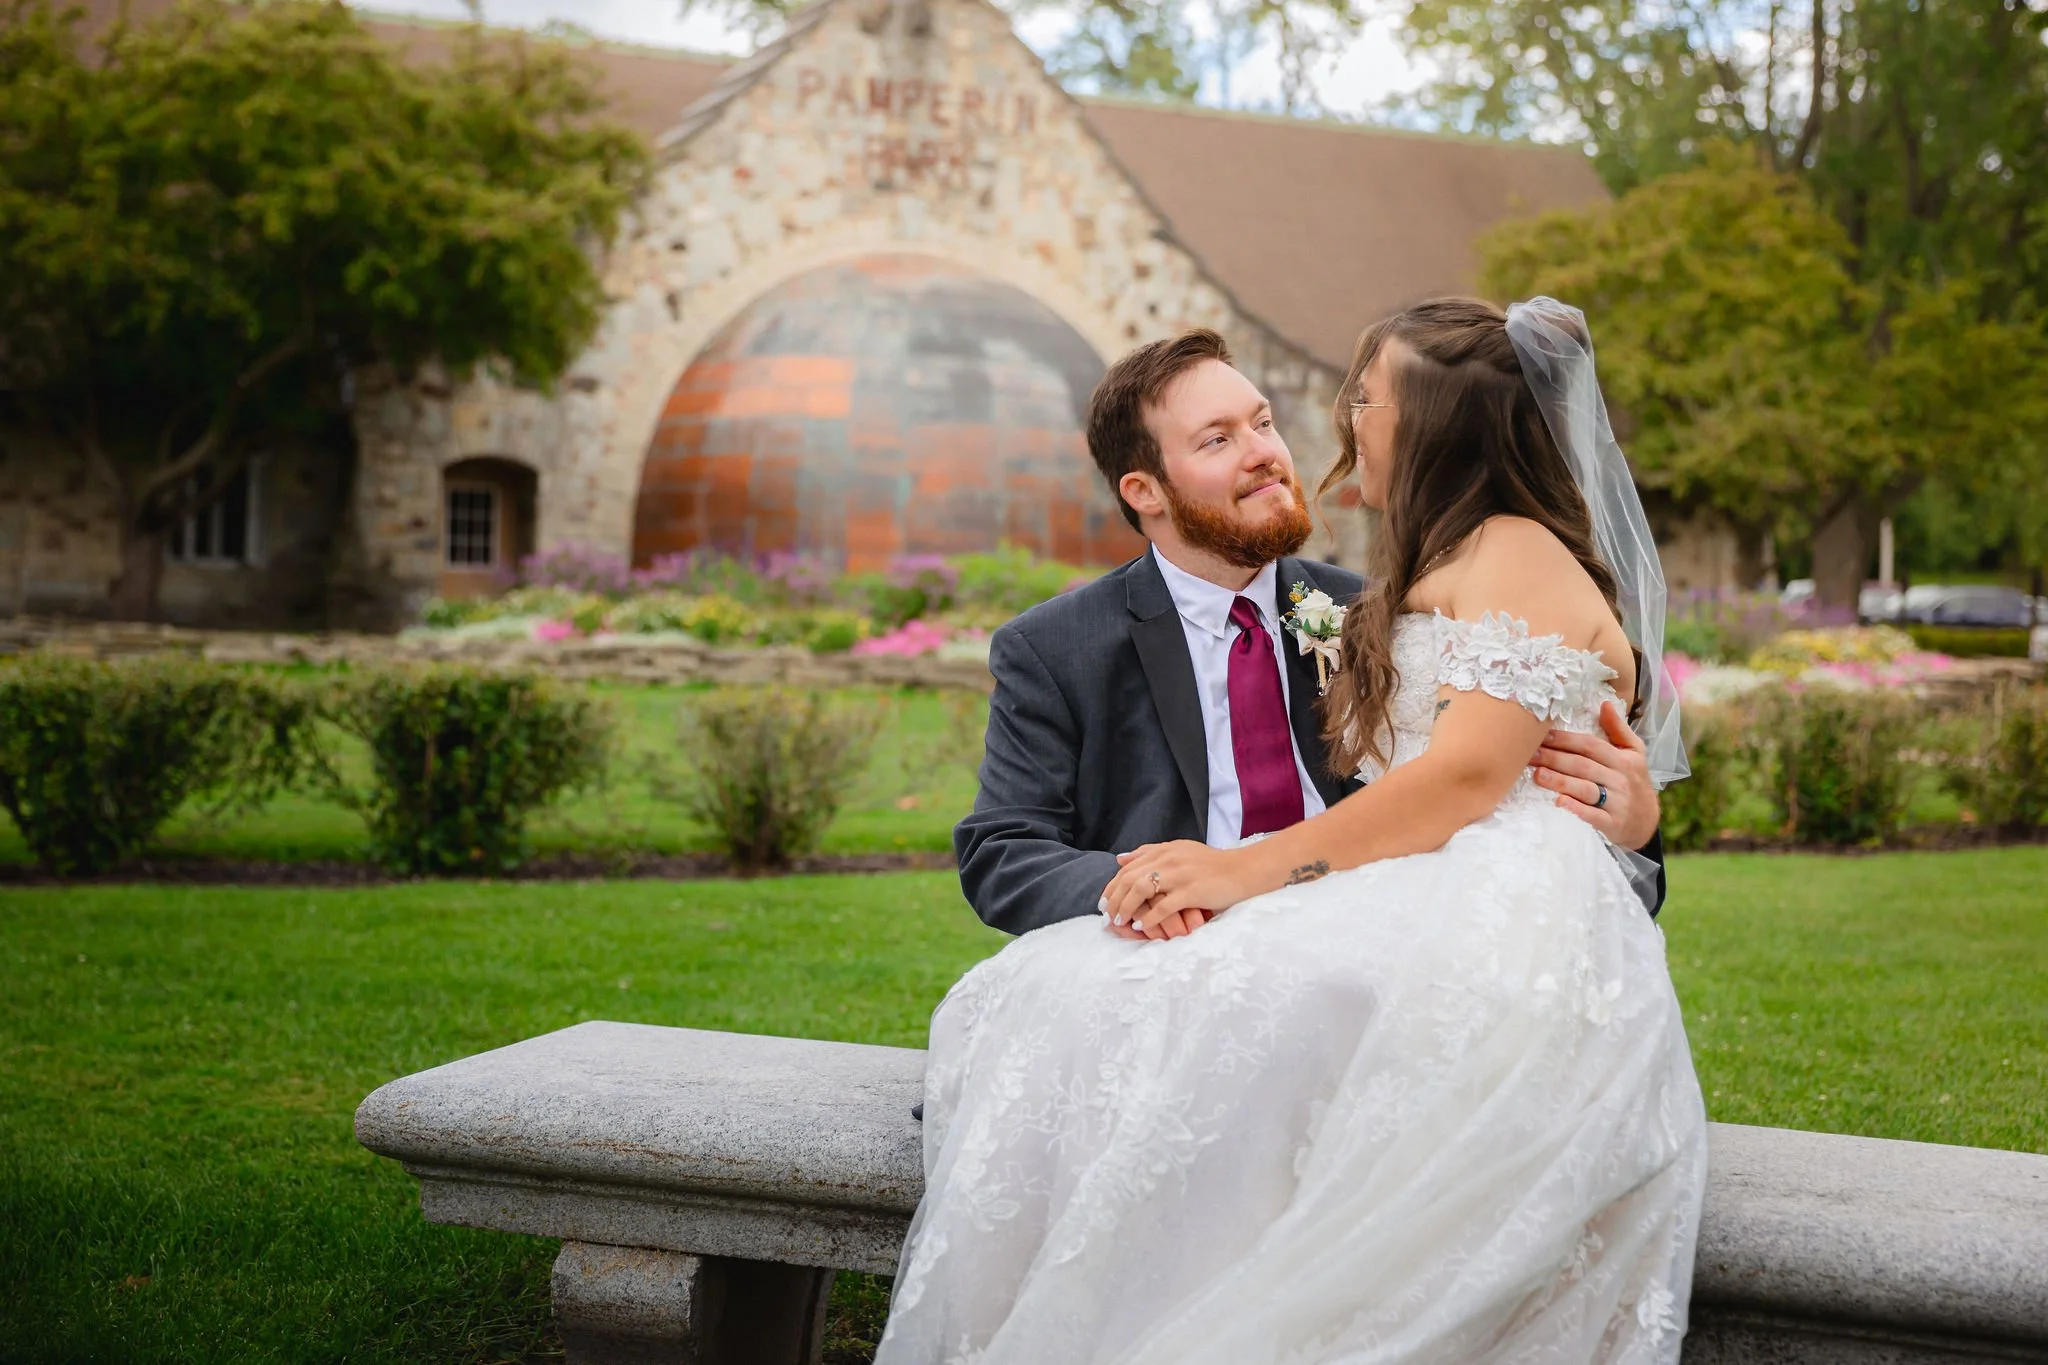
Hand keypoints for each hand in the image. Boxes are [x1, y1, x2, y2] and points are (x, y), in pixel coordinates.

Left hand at [1102, 841, 1261, 934]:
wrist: (1243, 870)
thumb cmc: (1212, 864)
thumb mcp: (1179, 850)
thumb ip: (1150, 852)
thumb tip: (1120, 859)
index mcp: (1164, 851)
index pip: (1127, 868)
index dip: (1112, 886)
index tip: (1104, 903)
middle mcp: (1168, 860)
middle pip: (1130, 879)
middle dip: (1114, 899)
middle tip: (1108, 916)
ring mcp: (1180, 875)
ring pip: (1141, 889)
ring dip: (1127, 908)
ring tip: (1121, 922)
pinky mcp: (1192, 892)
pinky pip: (1164, 906)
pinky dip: (1149, 918)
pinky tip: (1141, 926)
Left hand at [1531, 700, 1659, 848]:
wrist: (1647, 822)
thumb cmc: (1634, 782)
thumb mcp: (1634, 753)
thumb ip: (1619, 729)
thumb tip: (1605, 703)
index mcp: (1623, 760)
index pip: (1591, 746)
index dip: (1566, 739)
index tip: (1542, 735)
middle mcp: (1620, 779)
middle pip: (1583, 765)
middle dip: (1554, 758)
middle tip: (1529, 754)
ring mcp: (1617, 802)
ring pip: (1585, 789)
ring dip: (1560, 781)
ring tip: (1537, 774)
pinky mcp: (1612, 824)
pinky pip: (1593, 816)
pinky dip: (1576, 809)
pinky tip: (1559, 802)